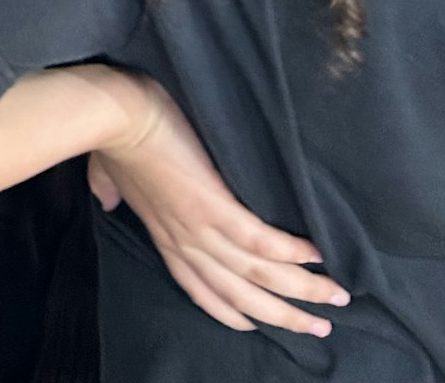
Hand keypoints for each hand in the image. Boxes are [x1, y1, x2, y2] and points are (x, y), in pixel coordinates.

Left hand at [92, 75, 349, 337]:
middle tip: (320, 328)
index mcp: (165, 238)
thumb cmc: (109, 139)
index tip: (258, 324)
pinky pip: (264, 241)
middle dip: (285, 316)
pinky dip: (294, 253)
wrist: (113, 116)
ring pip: (262, 276)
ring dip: (303, 290)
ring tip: (338, 295)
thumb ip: (111, 191)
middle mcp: (188, 245)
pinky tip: (320, 256)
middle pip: (243, 297)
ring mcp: (203, 230)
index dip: (233, 311)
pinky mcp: (216, 207)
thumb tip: (106, 198)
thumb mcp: (108, 175)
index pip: (203, 289)